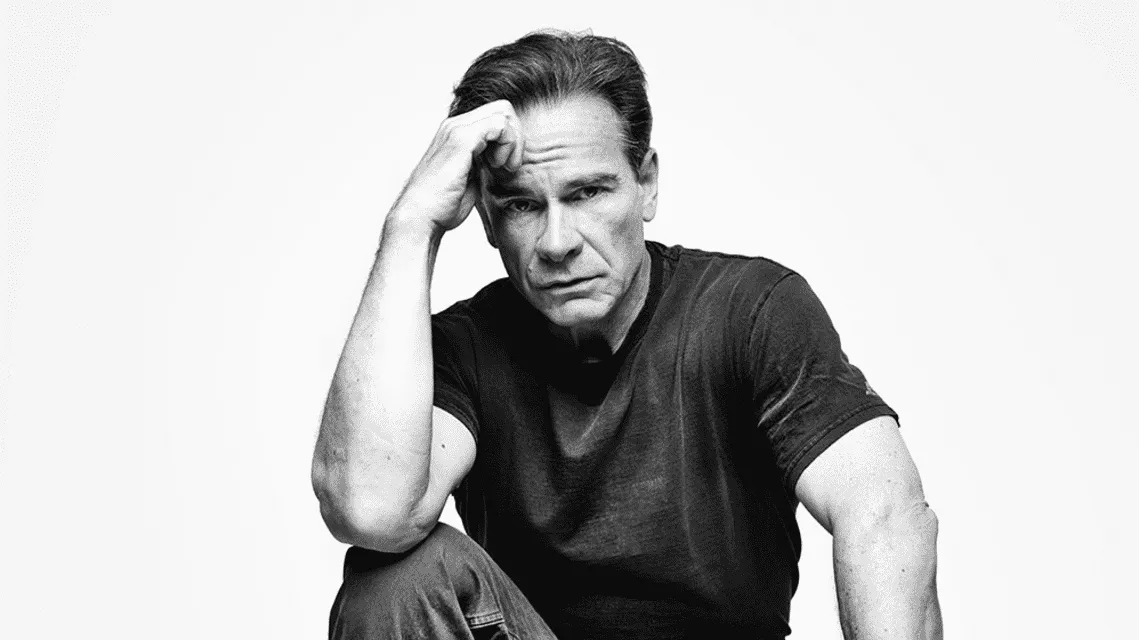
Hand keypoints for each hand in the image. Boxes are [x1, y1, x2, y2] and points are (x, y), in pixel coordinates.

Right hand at [389, 99, 523, 233]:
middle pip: (502, 108)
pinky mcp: (462, 139)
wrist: (422, 217)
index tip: (505, 166)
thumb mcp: (470, 179)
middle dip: (516, 135)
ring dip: (514, 141)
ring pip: (504, 112)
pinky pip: (500, 124)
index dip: (509, 139)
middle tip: (509, 165)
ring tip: (504, 166)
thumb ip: (483, 164)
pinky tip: (498, 166)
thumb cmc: (442, 206)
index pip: (496, 117)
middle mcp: (456, 126)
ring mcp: (457, 129)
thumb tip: (501, 161)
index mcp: (457, 134)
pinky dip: (508, 144)